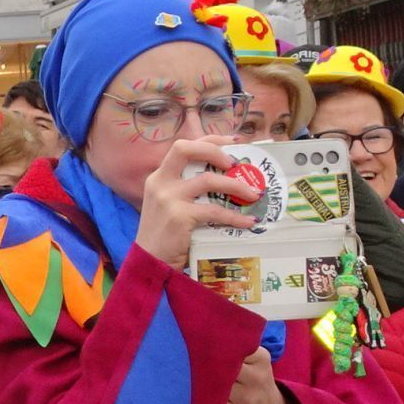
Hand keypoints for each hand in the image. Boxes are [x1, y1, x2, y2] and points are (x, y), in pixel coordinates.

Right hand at [133, 138, 261, 268]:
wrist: (150, 262)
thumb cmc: (165, 235)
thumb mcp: (169, 205)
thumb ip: (187, 190)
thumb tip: (226, 180)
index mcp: (159, 177)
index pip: (183, 146)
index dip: (210, 140)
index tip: (233, 142)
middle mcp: (160, 182)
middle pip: (186, 149)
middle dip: (215, 150)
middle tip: (236, 163)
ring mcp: (168, 198)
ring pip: (208, 180)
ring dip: (235, 185)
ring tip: (253, 194)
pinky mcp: (178, 216)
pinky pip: (214, 211)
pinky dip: (235, 217)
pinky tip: (248, 222)